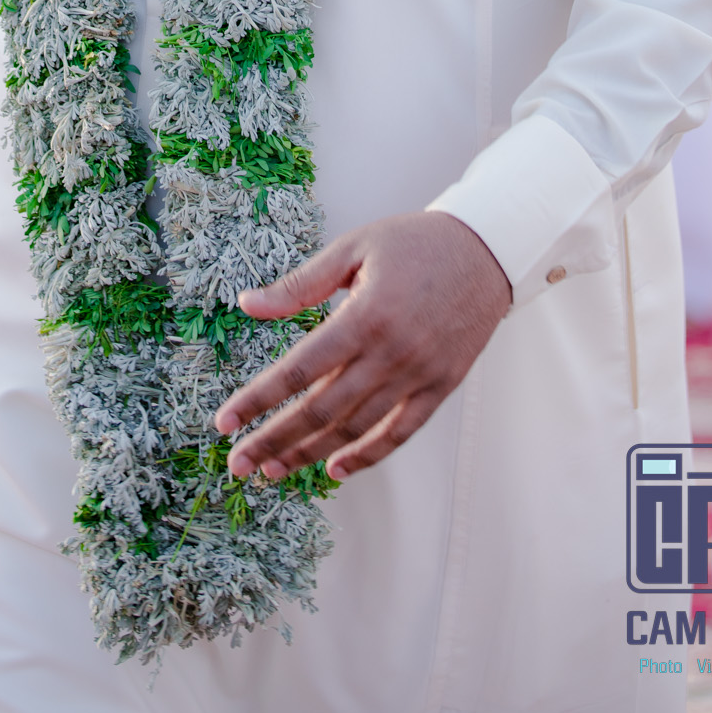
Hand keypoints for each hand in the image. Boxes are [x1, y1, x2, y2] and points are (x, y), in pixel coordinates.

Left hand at [214, 212, 510, 481]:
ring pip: (355, 428)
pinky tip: (334, 470)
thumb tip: (247, 305)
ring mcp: (418, 375)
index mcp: (365, 315)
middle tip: (238, 463)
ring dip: (310, 454)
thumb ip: (300, 284)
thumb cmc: (414, 243)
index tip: (225, 422)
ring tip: (274, 469)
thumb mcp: (353, 248)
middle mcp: (391, 352)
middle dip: (274, 439)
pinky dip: (366, 457)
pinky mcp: (440, 387)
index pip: (299, 368)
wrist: (486, 250)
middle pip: (322, 410)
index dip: (258, 399)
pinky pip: (399, 433)